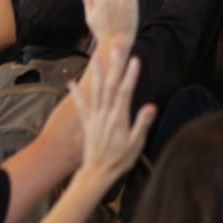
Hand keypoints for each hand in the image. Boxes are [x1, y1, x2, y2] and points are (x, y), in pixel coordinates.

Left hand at [69, 42, 152, 185]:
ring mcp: (95, 117)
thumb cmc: (120, 160)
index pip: (126, 92)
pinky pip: (81, 105)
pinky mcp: (88, 123)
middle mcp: (106, 114)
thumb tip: (151, 106)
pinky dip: (76, 93)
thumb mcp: (136, 144)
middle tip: (116, 49)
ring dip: (96, 73)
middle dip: (114, 66)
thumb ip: (142, 124)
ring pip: (96, 91)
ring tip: (95, 56)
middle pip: (110, 86)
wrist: (98, 173)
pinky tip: (71, 82)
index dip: (131, 75)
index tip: (135, 60)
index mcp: (119, 118)